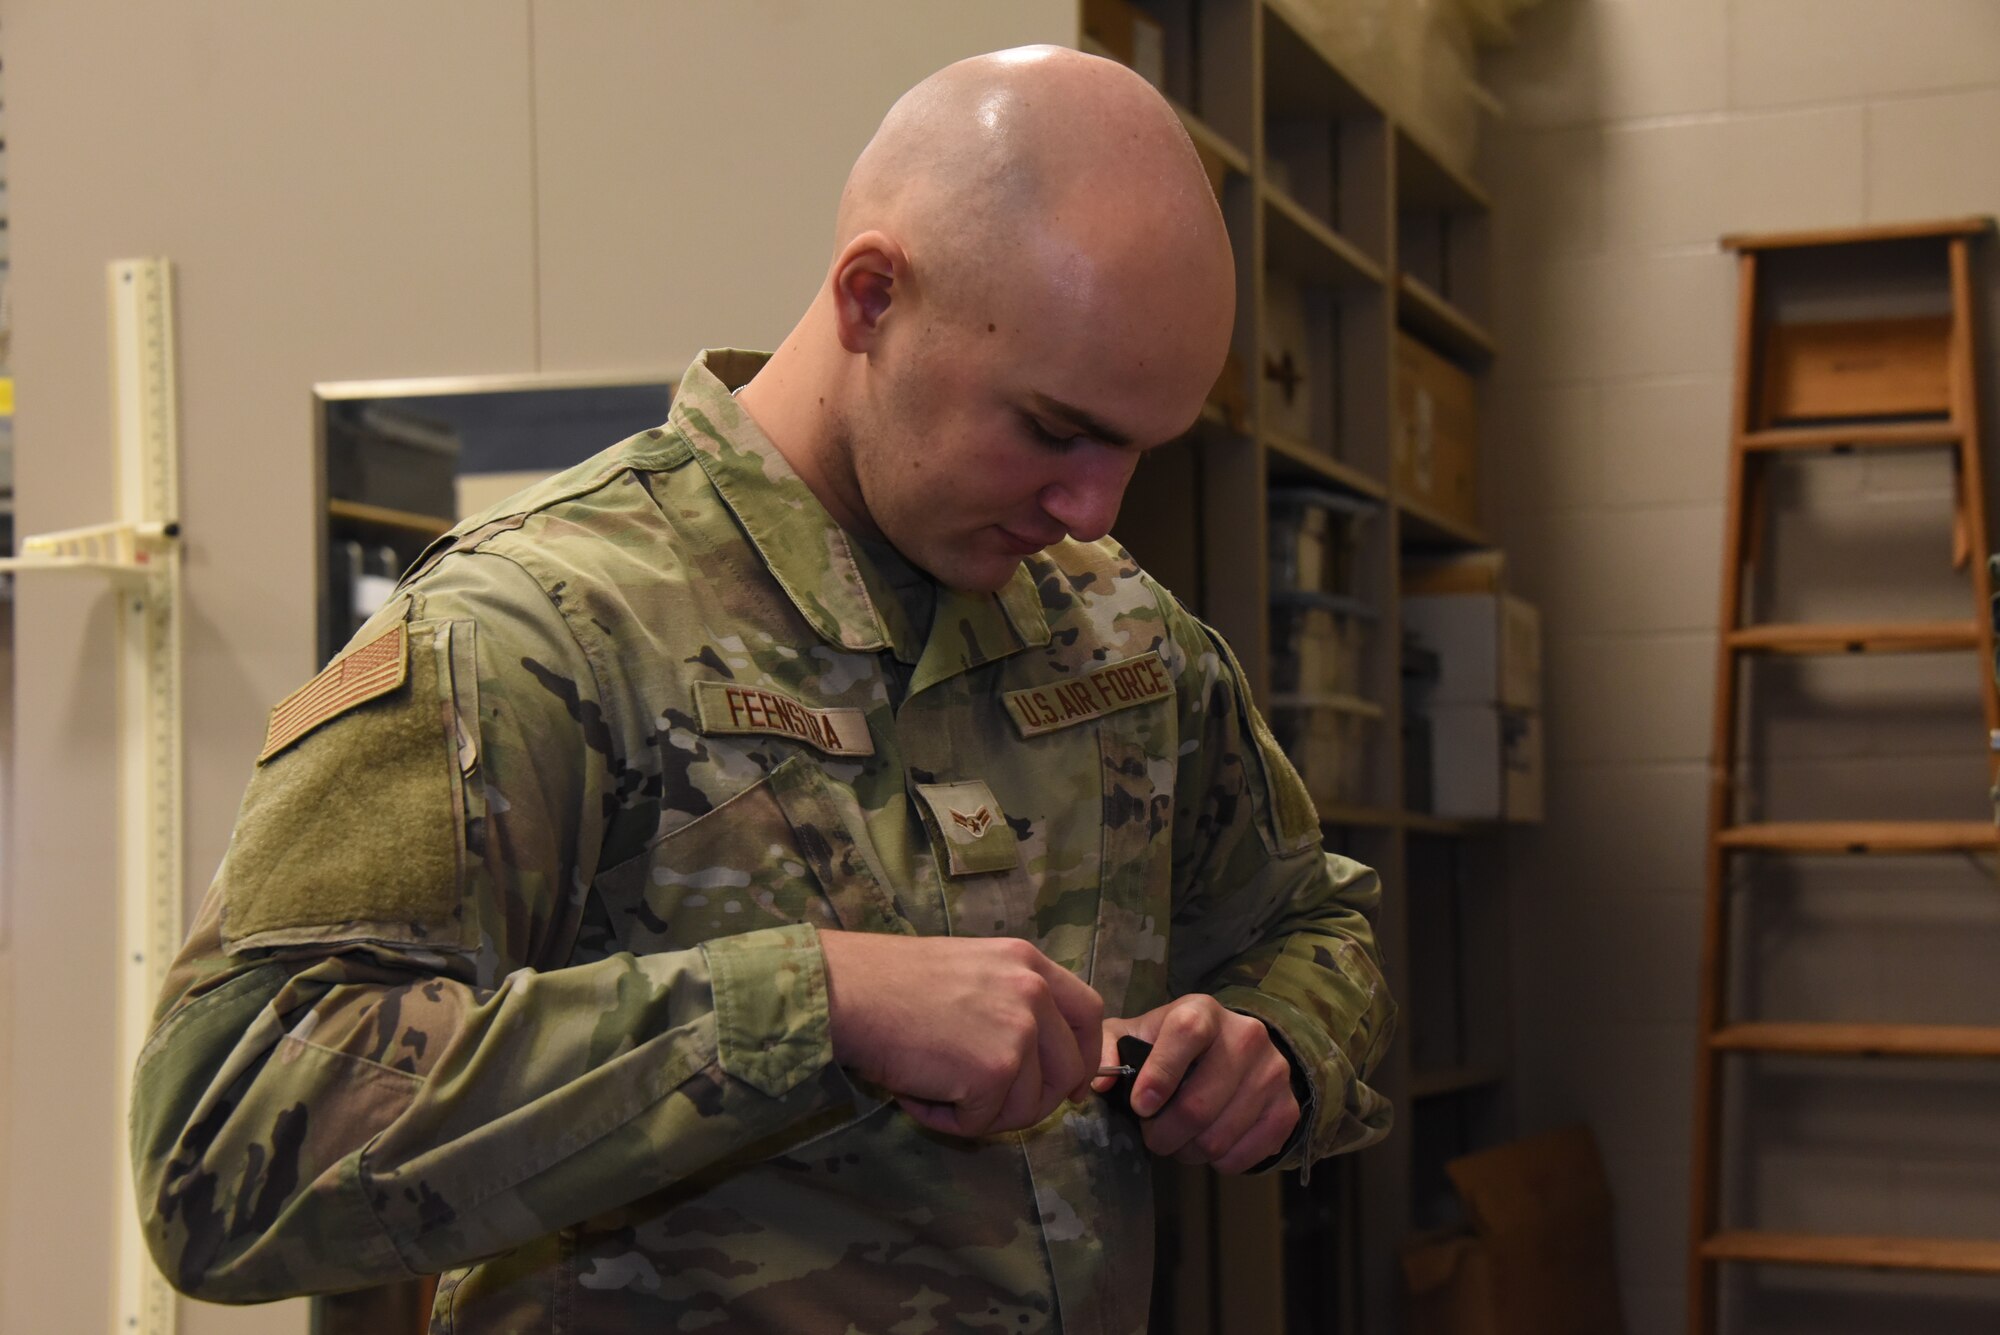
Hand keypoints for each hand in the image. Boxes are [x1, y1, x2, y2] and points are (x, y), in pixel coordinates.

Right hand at [818, 931, 1103, 1138]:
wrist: (844, 991)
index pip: (1089, 1012)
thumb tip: (1036, 1060)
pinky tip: (917, 1094)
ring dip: (982, 1111)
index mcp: (1028, 961)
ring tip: (933, 1086)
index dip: (1082, 1054)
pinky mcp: (992, 1071)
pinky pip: (983, 1123)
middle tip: (986, 1103)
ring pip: (1027, 1106)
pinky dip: (948, 1121)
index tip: (1068, 1084)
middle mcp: (1033, 991)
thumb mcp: (970, 970)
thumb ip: (1010, 1001)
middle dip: (1034, 1101)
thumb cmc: (888, 981)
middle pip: (1070, 1069)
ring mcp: (1017, 1031)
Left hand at [1091, 995, 1300, 1174]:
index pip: (1186, 1034)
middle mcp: (1246, 1035)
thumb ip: (1107, 1051)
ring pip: (1219, 1137)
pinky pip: (1246, 1155)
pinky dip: (1219, 1162)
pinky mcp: (1287, 1108)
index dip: (1160, 1074)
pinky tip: (1209, 1142)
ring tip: (1181, 1139)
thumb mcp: (1134, 1037)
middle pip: (1199, 1104)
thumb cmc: (1170, 1047)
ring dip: (1189, 1151)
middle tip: (1153, 1135)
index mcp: (1203, 1011)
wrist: (1232, 1053)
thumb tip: (1098, 1083)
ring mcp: (1273, 1073)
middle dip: (1163, 1134)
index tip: (1139, 1106)